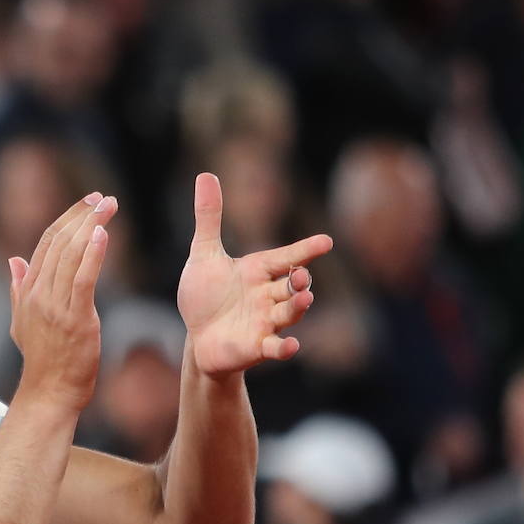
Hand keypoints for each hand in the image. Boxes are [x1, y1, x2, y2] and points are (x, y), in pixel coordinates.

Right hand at [7, 192, 117, 412]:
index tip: (88, 202)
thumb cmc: (42, 359)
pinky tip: (103, 234)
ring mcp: (55, 306)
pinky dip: (93, 254)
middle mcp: (39, 294)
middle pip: (60, 243)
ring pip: (72, 255)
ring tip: (109, 206)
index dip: (67, 218)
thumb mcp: (22, 321)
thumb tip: (13, 260)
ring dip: (92, 226)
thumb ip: (19, 288)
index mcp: (28, 291)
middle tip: (103, 198)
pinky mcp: (76, 319)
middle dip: (83, 215)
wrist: (50, 392)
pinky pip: (84, 279)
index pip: (46, 243)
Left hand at [178, 173, 332, 374]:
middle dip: (300, 281)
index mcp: (258, 270)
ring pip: (289, 313)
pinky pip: (275, 347)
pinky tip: (290, 346)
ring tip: (305, 298)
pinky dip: (284, 348)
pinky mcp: (257, 347)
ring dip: (298, 306)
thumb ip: (209, 218)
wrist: (197, 337)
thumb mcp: (204, 254)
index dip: (306, 250)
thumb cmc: (205, 296)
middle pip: (292, 286)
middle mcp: (268, 295)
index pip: (287, 256)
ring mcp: (266, 322)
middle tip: (302, 276)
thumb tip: (205, 175)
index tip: (326, 242)